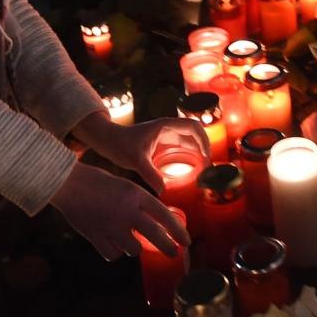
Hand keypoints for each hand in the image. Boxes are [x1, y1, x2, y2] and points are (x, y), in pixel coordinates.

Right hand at [51, 163, 189, 259]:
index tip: (186, 241)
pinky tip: (111, 243)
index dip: (178, 230)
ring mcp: (112, 226)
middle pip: (155, 236)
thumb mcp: (125, 186)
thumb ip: (139, 203)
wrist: (69, 184)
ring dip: (133, 247)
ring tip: (128, 239)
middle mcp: (127, 211)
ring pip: (133, 249)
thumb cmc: (97, 181)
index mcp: (136, 195)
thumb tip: (154, 222)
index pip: (164, 215)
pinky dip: (114, 251)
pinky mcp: (96, 237)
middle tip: (174, 253)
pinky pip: (113, 254)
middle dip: (168, 247)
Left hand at [74, 112, 207, 191]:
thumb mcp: (135, 160)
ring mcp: (165, 135)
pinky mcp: (162, 143)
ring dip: (198, 151)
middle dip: (204, 146)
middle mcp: (168, 128)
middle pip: (194, 133)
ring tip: (204, 168)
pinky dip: (190, 155)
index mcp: (165, 126)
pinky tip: (192, 167)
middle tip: (208, 165)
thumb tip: (162, 191)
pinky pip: (181, 147)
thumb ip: (149, 174)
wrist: (108, 141)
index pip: (192, 127)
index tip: (205, 156)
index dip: (202, 140)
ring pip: (189, 140)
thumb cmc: (120, 144)